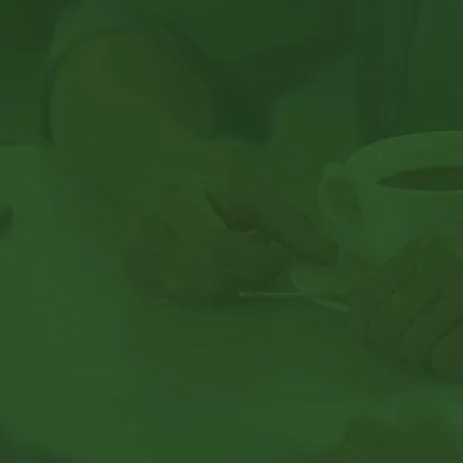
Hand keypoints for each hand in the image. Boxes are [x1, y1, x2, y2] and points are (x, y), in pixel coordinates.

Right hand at [104, 139, 336, 303]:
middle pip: (207, 279)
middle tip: (267, 254)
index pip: (216, 248)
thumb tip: (329, 258)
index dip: (257, 260)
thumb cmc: (204, 170)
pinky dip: (211, 287)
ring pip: (197, 294)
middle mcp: (145, 232)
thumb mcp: (249, 182)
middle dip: (250, 274)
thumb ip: (288, 221)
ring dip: (233, 283)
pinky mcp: (134, 274)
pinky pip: (184, 297)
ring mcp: (135, 257)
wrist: (148, 164)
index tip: (284, 254)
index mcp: (173, 197)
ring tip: (241, 253)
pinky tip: (216, 262)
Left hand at [350, 212, 462, 379]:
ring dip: (423, 361)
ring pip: (413, 348)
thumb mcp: (457, 244)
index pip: (366, 295)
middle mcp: (445, 261)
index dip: (364, 328)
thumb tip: (355, 300)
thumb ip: (412, 268)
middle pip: (385, 329)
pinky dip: (449, 368)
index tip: (377, 341)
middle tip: (414, 352)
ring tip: (442, 354)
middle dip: (394, 350)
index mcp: (428, 244)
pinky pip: (447, 360)